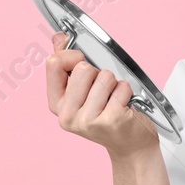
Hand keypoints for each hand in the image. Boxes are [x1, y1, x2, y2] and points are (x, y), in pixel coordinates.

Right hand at [45, 31, 159, 159]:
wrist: (130, 146)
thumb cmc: (106, 115)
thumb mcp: (82, 91)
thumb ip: (68, 63)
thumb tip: (58, 37)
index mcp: (56, 104)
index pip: (54, 63)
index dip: (72, 55)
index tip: (82, 62)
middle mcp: (67, 116)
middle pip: (83, 68)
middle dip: (97, 72)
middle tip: (102, 90)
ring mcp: (88, 121)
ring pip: (104, 76)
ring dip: (114, 83)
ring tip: (114, 99)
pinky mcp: (111, 121)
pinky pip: (122, 86)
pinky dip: (127, 91)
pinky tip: (124, 106)